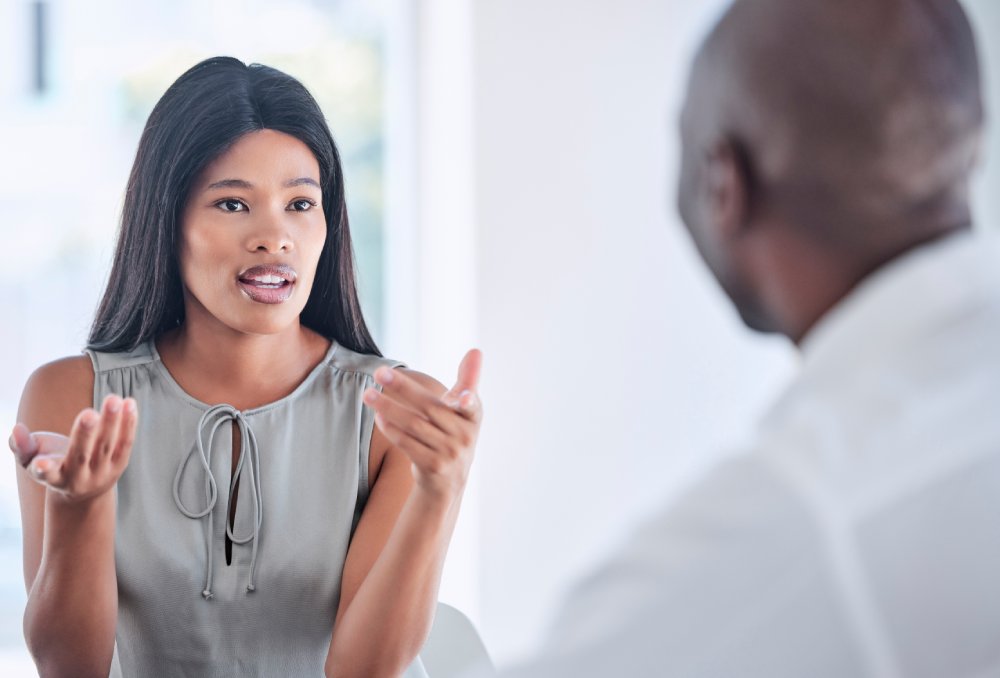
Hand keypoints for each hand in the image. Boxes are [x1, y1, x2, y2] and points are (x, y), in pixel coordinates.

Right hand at [9, 395, 137, 503]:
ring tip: (113, 399)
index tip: (41, 463)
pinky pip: (125, 443)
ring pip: (107, 446)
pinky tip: (129, 403)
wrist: (85, 490)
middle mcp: (79, 478)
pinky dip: (128, 423)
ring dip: (111, 422)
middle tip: (89, 413)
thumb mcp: (31, 460)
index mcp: (54, 478)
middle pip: (82, 456)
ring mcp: (102, 472)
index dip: (44, 469)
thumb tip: (16, 429)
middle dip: (85, 434)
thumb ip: (22, 446)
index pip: (47, 475)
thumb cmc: (53, 465)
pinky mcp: (120, 465)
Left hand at [364, 350, 482, 499]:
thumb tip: (476, 350)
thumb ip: (468, 380)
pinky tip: (379, 416)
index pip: (472, 404)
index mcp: (473, 416)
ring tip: (368, 394)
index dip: (468, 400)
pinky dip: (391, 429)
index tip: (462, 397)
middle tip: (379, 372)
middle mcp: (465, 435)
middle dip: (403, 388)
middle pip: (429, 407)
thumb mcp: (465, 409)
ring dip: (388, 407)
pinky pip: (407, 443)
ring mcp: (449, 453)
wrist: (449, 481)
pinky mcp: (433, 466)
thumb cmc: (454, 433)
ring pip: (413, 425)